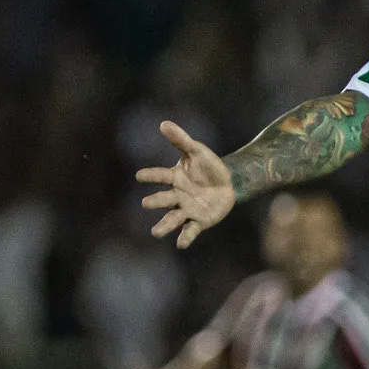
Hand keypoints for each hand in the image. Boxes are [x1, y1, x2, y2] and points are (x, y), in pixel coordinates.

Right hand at [136, 121, 234, 248]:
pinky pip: (191, 230)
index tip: (139, 176)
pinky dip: (186, 237)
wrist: (229, 182)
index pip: (160, 176)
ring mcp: (187, 209)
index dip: (151, 175)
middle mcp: (177, 196)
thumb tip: (163, 124)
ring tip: (155, 232)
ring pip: (173, 219)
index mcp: (175, 178)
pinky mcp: (199, 221)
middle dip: (155, 201)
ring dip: (164, 226)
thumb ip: (181, 140)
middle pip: (164, 199)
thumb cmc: (209, 166)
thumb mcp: (197, 151)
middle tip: (145, 203)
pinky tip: (181, 244)